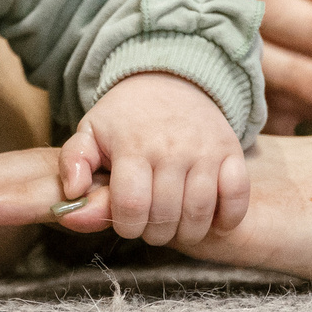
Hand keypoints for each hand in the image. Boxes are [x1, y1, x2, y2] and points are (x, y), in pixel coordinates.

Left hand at [57, 72, 247, 246]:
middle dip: (153, 232)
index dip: (125, 225)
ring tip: (174, 224)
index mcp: (133, 145)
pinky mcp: (232, 152)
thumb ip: (74, 163)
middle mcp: (172, 148)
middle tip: (149, 223)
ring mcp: (205, 151)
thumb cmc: (125, 116)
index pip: (131, 207)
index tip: (126, 221)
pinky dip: (227, 218)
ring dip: (186, 232)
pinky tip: (211, 219)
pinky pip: (237, 198)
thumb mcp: (90, 131)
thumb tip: (73, 193)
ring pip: (200, 214)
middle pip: (165, 216)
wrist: (169, 79)